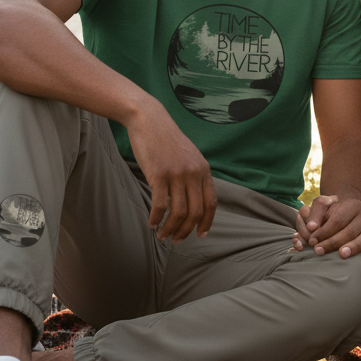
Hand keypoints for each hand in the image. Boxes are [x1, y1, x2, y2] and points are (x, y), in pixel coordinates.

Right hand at [126, 99, 216, 243]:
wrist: (150, 120)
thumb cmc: (166, 139)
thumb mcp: (189, 155)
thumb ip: (194, 174)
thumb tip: (193, 198)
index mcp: (204, 169)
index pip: (211, 203)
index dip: (207, 223)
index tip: (200, 235)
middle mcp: (194, 173)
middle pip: (195, 212)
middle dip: (186, 231)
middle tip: (176, 241)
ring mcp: (177, 174)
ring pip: (178, 213)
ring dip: (170, 229)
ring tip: (162, 236)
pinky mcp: (159, 174)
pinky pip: (160, 206)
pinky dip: (156, 219)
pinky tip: (152, 224)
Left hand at [292, 194, 360, 260]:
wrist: (354, 214)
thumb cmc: (335, 213)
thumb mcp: (324, 206)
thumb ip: (315, 213)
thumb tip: (311, 227)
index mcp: (352, 205)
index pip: (338, 219)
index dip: (324, 231)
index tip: (311, 241)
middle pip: (350, 231)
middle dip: (332, 242)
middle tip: (318, 251)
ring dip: (354, 247)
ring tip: (342, 254)